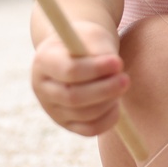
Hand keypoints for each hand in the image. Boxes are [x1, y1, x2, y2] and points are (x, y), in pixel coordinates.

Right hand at [31, 20, 127, 136]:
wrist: (76, 53)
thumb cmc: (86, 42)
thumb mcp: (91, 37)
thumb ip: (100, 52)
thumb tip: (115, 70)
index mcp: (44, 60)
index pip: (68, 71)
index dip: (95, 69)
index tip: (118, 62)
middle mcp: (42, 88)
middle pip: (73, 97)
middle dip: (104, 90)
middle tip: (126, 79)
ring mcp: (51, 108)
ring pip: (83, 114)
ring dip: (108, 101)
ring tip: (121, 85)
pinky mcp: (65, 123)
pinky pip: (90, 129)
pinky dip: (108, 119)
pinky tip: (116, 103)